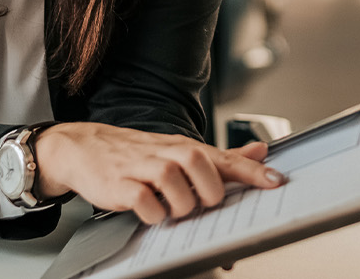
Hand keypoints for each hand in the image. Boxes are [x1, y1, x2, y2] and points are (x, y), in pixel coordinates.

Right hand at [32, 123, 285, 224]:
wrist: (85, 147)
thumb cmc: (137, 154)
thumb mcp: (179, 151)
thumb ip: (221, 157)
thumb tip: (259, 152)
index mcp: (184, 148)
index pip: (223, 157)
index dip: (250, 171)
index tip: (274, 182)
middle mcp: (166, 154)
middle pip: (199, 163)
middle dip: (208, 191)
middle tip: (201, 202)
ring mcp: (142, 167)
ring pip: (174, 182)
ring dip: (180, 205)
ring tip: (173, 209)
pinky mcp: (120, 185)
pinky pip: (144, 200)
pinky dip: (153, 212)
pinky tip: (151, 212)